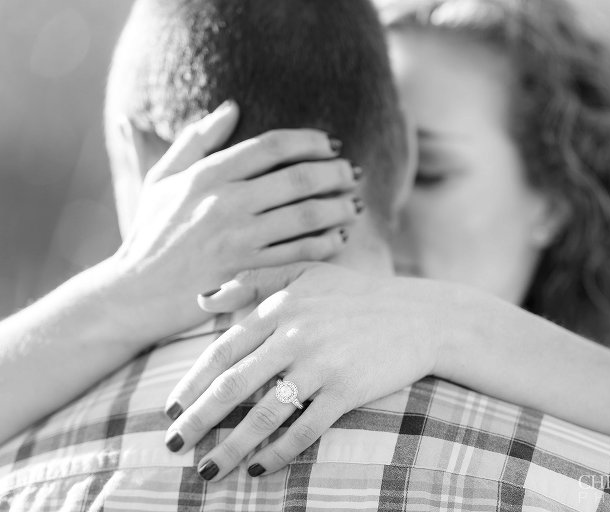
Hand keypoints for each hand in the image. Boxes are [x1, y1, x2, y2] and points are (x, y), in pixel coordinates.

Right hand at [102, 102, 363, 345]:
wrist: (134, 294)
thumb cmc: (149, 233)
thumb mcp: (161, 180)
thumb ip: (195, 141)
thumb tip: (231, 107)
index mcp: (207, 175)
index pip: (272, 146)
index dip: (309, 141)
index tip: (330, 144)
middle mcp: (225, 203)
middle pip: (298, 177)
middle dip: (335, 172)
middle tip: (352, 172)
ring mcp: (238, 240)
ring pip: (306, 215)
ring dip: (339, 207)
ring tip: (353, 205)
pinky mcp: (247, 273)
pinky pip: (300, 254)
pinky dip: (326, 243)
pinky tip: (339, 238)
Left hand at [162, 263, 447, 480]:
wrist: (421, 316)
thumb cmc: (359, 295)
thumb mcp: (307, 274)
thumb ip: (254, 281)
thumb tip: (202, 299)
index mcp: (281, 308)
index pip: (223, 351)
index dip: (191, 383)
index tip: (170, 409)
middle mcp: (295, 336)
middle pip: (233, 387)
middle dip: (198, 421)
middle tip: (172, 446)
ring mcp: (322, 365)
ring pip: (264, 415)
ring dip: (231, 447)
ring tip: (207, 470)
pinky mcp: (347, 390)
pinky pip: (305, 430)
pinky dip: (279, 453)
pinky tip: (260, 469)